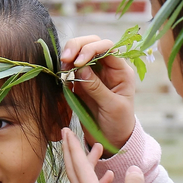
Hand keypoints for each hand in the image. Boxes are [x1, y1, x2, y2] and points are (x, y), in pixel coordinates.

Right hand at [61, 35, 135, 150]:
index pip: (107, 48)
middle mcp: (107, 67)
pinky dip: (65, 66)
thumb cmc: (118, 123)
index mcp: (121, 70)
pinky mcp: (81, 81)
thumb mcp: (112, 107)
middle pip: (92, 43)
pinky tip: (61, 74)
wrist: (111, 139)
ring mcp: (94, 73)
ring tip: (62, 66)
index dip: (91, 50)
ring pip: (80, 51)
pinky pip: (71, 66)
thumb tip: (81, 69)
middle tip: (65, 58)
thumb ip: (97, 87)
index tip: (78, 62)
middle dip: (77, 46)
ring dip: (69, 55)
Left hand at [63, 132, 144, 182]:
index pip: (79, 167)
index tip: (66, 131)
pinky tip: (109, 175)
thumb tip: (132, 168)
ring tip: (98, 149)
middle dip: (71, 150)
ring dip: (88, 163)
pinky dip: (98, 179)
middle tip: (68, 133)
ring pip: (84, 180)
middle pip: (74, 171)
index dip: (73, 147)